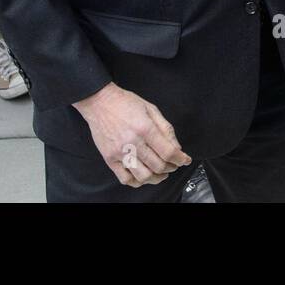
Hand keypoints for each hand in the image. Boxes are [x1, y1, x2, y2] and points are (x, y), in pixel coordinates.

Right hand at [74, 83, 192, 186]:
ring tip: (161, 173)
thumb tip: (176, 147)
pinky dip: (137, 182)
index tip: (185, 160)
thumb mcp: (151, 108)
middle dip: (171, 168)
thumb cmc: (125, 103)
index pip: (168, 152)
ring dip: (156, 178)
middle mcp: (133, 143)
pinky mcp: (110, 159)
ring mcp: (120, 153)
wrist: (99, 102)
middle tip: (173, 165)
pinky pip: (125, 179)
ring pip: (143, 177)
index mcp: (145, 128)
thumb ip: (166, 128)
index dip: (180, 159)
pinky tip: (143, 176)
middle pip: (158, 166)